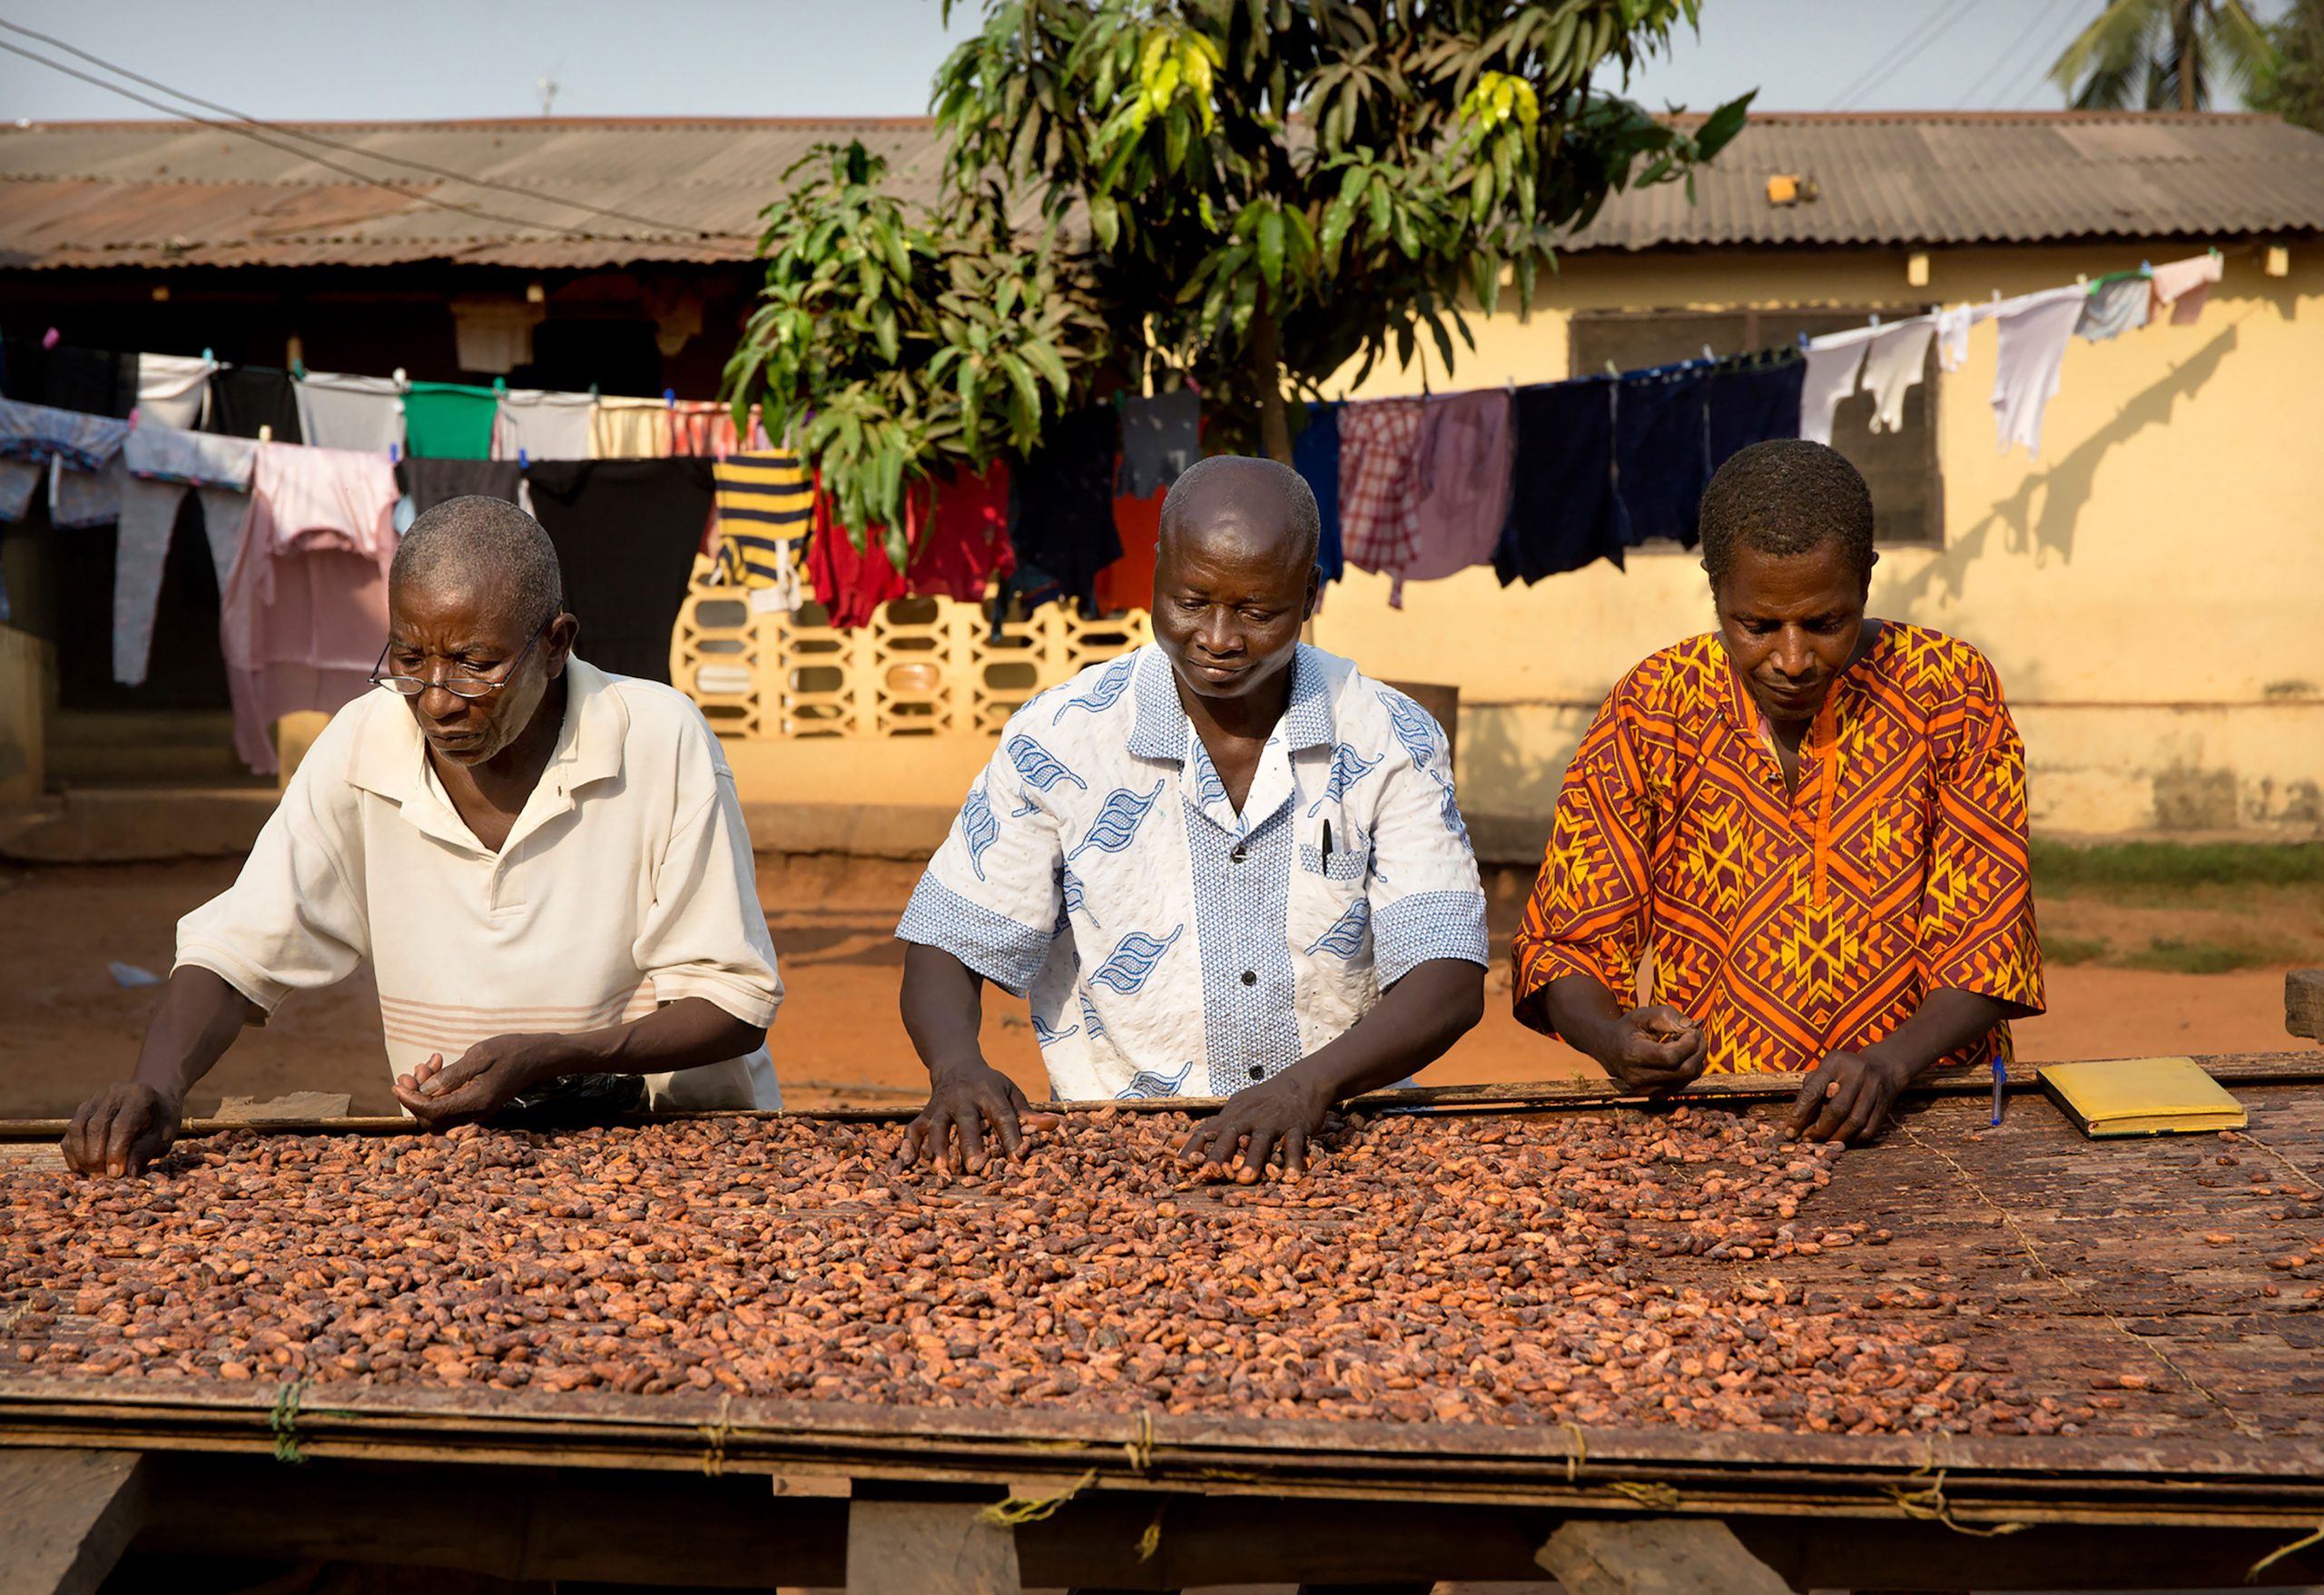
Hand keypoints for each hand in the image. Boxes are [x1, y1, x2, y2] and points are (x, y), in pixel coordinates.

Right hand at [63, 1082, 182, 1176]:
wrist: (154, 1100)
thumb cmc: (160, 1121)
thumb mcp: (163, 1136)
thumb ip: (146, 1151)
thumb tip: (128, 1173)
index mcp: (138, 1096)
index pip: (121, 1125)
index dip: (115, 1152)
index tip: (115, 1174)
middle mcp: (113, 1094)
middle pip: (95, 1126)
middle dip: (96, 1157)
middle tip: (102, 1178)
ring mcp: (94, 1100)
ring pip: (77, 1128)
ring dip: (81, 1156)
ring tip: (94, 1174)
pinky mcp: (82, 1110)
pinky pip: (70, 1133)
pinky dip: (72, 1153)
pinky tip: (83, 1168)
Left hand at [393, 1033, 566, 1128]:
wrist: (539, 1057)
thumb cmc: (512, 1051)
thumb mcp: (480, 1055)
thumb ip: (452, 1075)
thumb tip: (425, 1089)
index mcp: (476, 1101)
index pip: (433, 1111)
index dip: (411, 1100)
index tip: (397, 1085)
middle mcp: (476, 1112)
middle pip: (432, 1118)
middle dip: (416, 1096)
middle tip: (410, 1072)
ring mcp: (477, 1111)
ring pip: (439, 1112)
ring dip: (426, 1091)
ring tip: (427, 1064)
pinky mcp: (477, 1105)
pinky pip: (450, 1105)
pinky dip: (439, 1089)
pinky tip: (440, 1067)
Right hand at [898, 1059, 1031, 1172]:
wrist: (956, 1064)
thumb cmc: (989, 1085)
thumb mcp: (1010, 1092)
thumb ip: (1029, 1113)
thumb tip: (1055, 1125)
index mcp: (989, 1094)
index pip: (1002, 1116)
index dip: (1011, 1137)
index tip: (1017, 1157)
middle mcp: (963, 1100)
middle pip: (967, 1123)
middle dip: (970, 1144)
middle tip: (975, 1166)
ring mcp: (941, 1107)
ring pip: (937, 1127)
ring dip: (937, 1148)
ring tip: (942, 1170)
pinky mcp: (925, 1113)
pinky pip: (912, 1129)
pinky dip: (908, 1146)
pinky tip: (907, 1163)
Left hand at [1178, 1071, 1329, 1183]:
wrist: (1302, 1082)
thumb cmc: (1264, 1100)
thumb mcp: (1237, 1107)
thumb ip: (1213, 1128)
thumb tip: (1177, 1141)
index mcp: (1232, 1115)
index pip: (1207, 1131)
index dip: (1193, 1148)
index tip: (1180, 1166)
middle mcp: (1250, 1117)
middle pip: (1231, 1135)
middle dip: (1219, 1154)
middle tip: (1210, 1173)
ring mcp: (1273, 1121)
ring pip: (1261, 1140)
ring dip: (1252, 1160)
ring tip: (1246, 1179)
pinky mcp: (1296, 1126)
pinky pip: (1294, 1144)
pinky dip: (1293, 1160)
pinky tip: (1291, 1177)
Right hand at [1590, 1004, 1708, 1093]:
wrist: (1610, 1050)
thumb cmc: (1628, 1029)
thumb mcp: (1643, 1015)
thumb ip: (1667, 1016)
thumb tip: (1691, 1026)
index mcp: (1633, 1055)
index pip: (1671, 1057)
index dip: (1689, 1043)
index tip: (1693, 1029)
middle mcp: (1639, 1077)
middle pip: (1685, 1070)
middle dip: (1698, 1050)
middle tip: (1697, 1034)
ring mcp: (1647, 1089)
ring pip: (1688, 1077)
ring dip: (1695, 1058)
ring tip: (1687, 1042)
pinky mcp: (1656, 1094)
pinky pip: (1684, 1082)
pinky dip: (1689, 1066)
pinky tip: (1680, 1055)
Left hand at [1788, 1048, 1914, 1143]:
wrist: (1884, 1066)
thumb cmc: (1843, 1072)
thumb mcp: (1825, 1070)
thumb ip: (1810, 1091)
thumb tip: (1794, 1124)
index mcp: (1835, 1063)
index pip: (1814, 1091)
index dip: (1799, 1115)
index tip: (1790, 1132)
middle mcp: (1857, 1074)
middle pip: (1837, 1110)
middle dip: (1819, 1130)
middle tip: (1807, 1140)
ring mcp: (1874, 1089)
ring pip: (1855, 1122)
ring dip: (1836, 1138)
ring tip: (1822, 1144)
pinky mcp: (1885, 1104)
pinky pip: (1869, 1129)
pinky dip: (1854, 1140)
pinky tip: (1841, 1142)